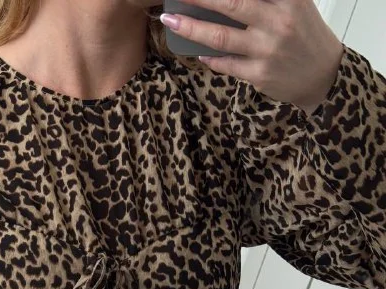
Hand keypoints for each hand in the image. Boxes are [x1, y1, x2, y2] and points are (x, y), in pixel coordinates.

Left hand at [160, 0, 345, 113]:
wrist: (323, 76)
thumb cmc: (305, 34)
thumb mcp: (296, 3)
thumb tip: (228, 0)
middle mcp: (277, 22)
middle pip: (231, 4)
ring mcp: (267, 50)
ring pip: (221, 37)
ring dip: (192, 28)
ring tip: (171, 20)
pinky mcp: (259, 75)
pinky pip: (227, 64)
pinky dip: (210, 58)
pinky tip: (197, 52)